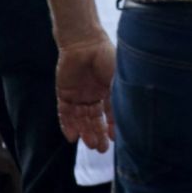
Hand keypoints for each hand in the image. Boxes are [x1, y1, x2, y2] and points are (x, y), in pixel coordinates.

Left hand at [55, 35, 115, 151]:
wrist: (84, 43)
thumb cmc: (105, 57)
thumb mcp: (117, 78)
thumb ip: (118, 97)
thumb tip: (128, 116)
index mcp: (108, 91)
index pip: (110, 113)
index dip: (112, 127)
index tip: (115, 139)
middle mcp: (93, 95)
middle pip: (94, 119)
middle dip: (97, 134)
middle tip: (101, 149)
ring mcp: (78, 95)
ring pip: (80, 119)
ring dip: (85, 132)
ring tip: (89, 145)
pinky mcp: (64, 94)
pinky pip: (64, 113)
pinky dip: (67, 125)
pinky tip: (72, 137)